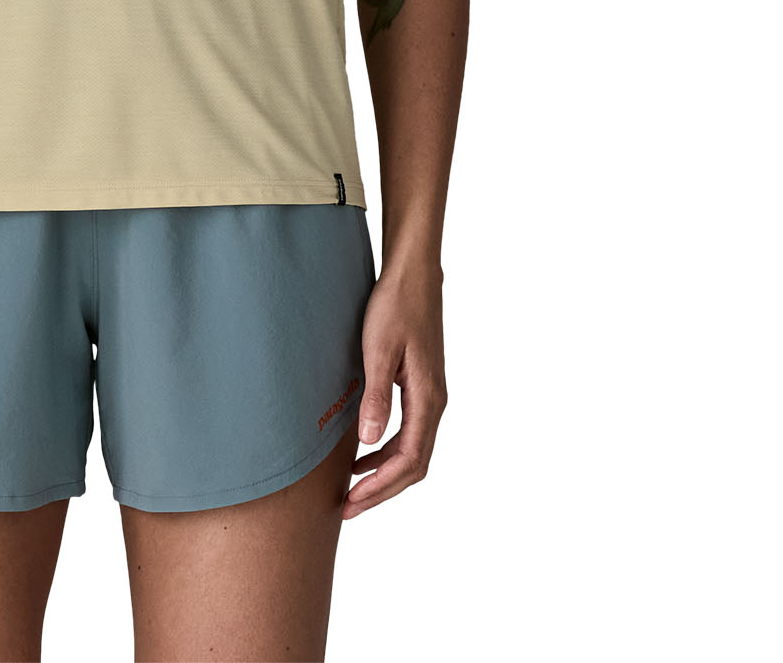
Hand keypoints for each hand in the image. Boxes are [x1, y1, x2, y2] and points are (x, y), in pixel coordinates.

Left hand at [343, 259, 446, 517]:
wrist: (413, 275)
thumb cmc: (396, 306)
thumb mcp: (379, 350)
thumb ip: (376, 397)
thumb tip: (369, 442)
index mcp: (428, 399)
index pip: (409, 461)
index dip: (380, 487)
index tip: (351, 502)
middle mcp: (435, 403)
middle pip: (414, 465)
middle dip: (381, 489)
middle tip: (347, 507)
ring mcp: (430, 395)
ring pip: (412, 451)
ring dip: (383, 473)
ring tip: (351, 487)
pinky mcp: (420, 386)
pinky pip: (408, 432)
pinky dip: (386, 450)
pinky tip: (362, 451)